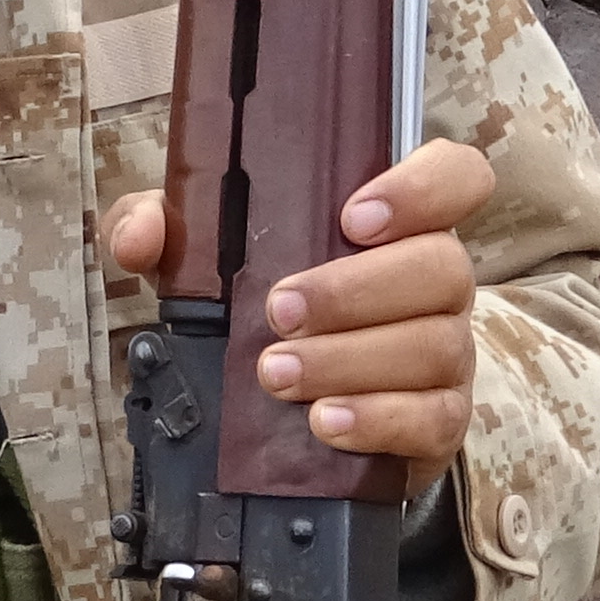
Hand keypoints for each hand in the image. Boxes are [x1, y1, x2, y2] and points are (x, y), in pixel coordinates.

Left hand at [102, 139, 491, 480]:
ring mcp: (449, 352)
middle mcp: (438, 281)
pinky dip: (376, 418)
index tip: (353, 217)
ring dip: (349, 359)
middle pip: (440, 266)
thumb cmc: (273, 314)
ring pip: (433, 344)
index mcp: (400, 225)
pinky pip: (433, 417)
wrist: (305, 417)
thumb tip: (142, 236)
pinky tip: (324, 423)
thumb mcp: (211, 260)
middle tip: (279, 311)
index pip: (456, 177)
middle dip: (354, 290)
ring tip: (277, 375)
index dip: (422, 189)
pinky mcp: (442, 420)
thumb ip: (169, 229)